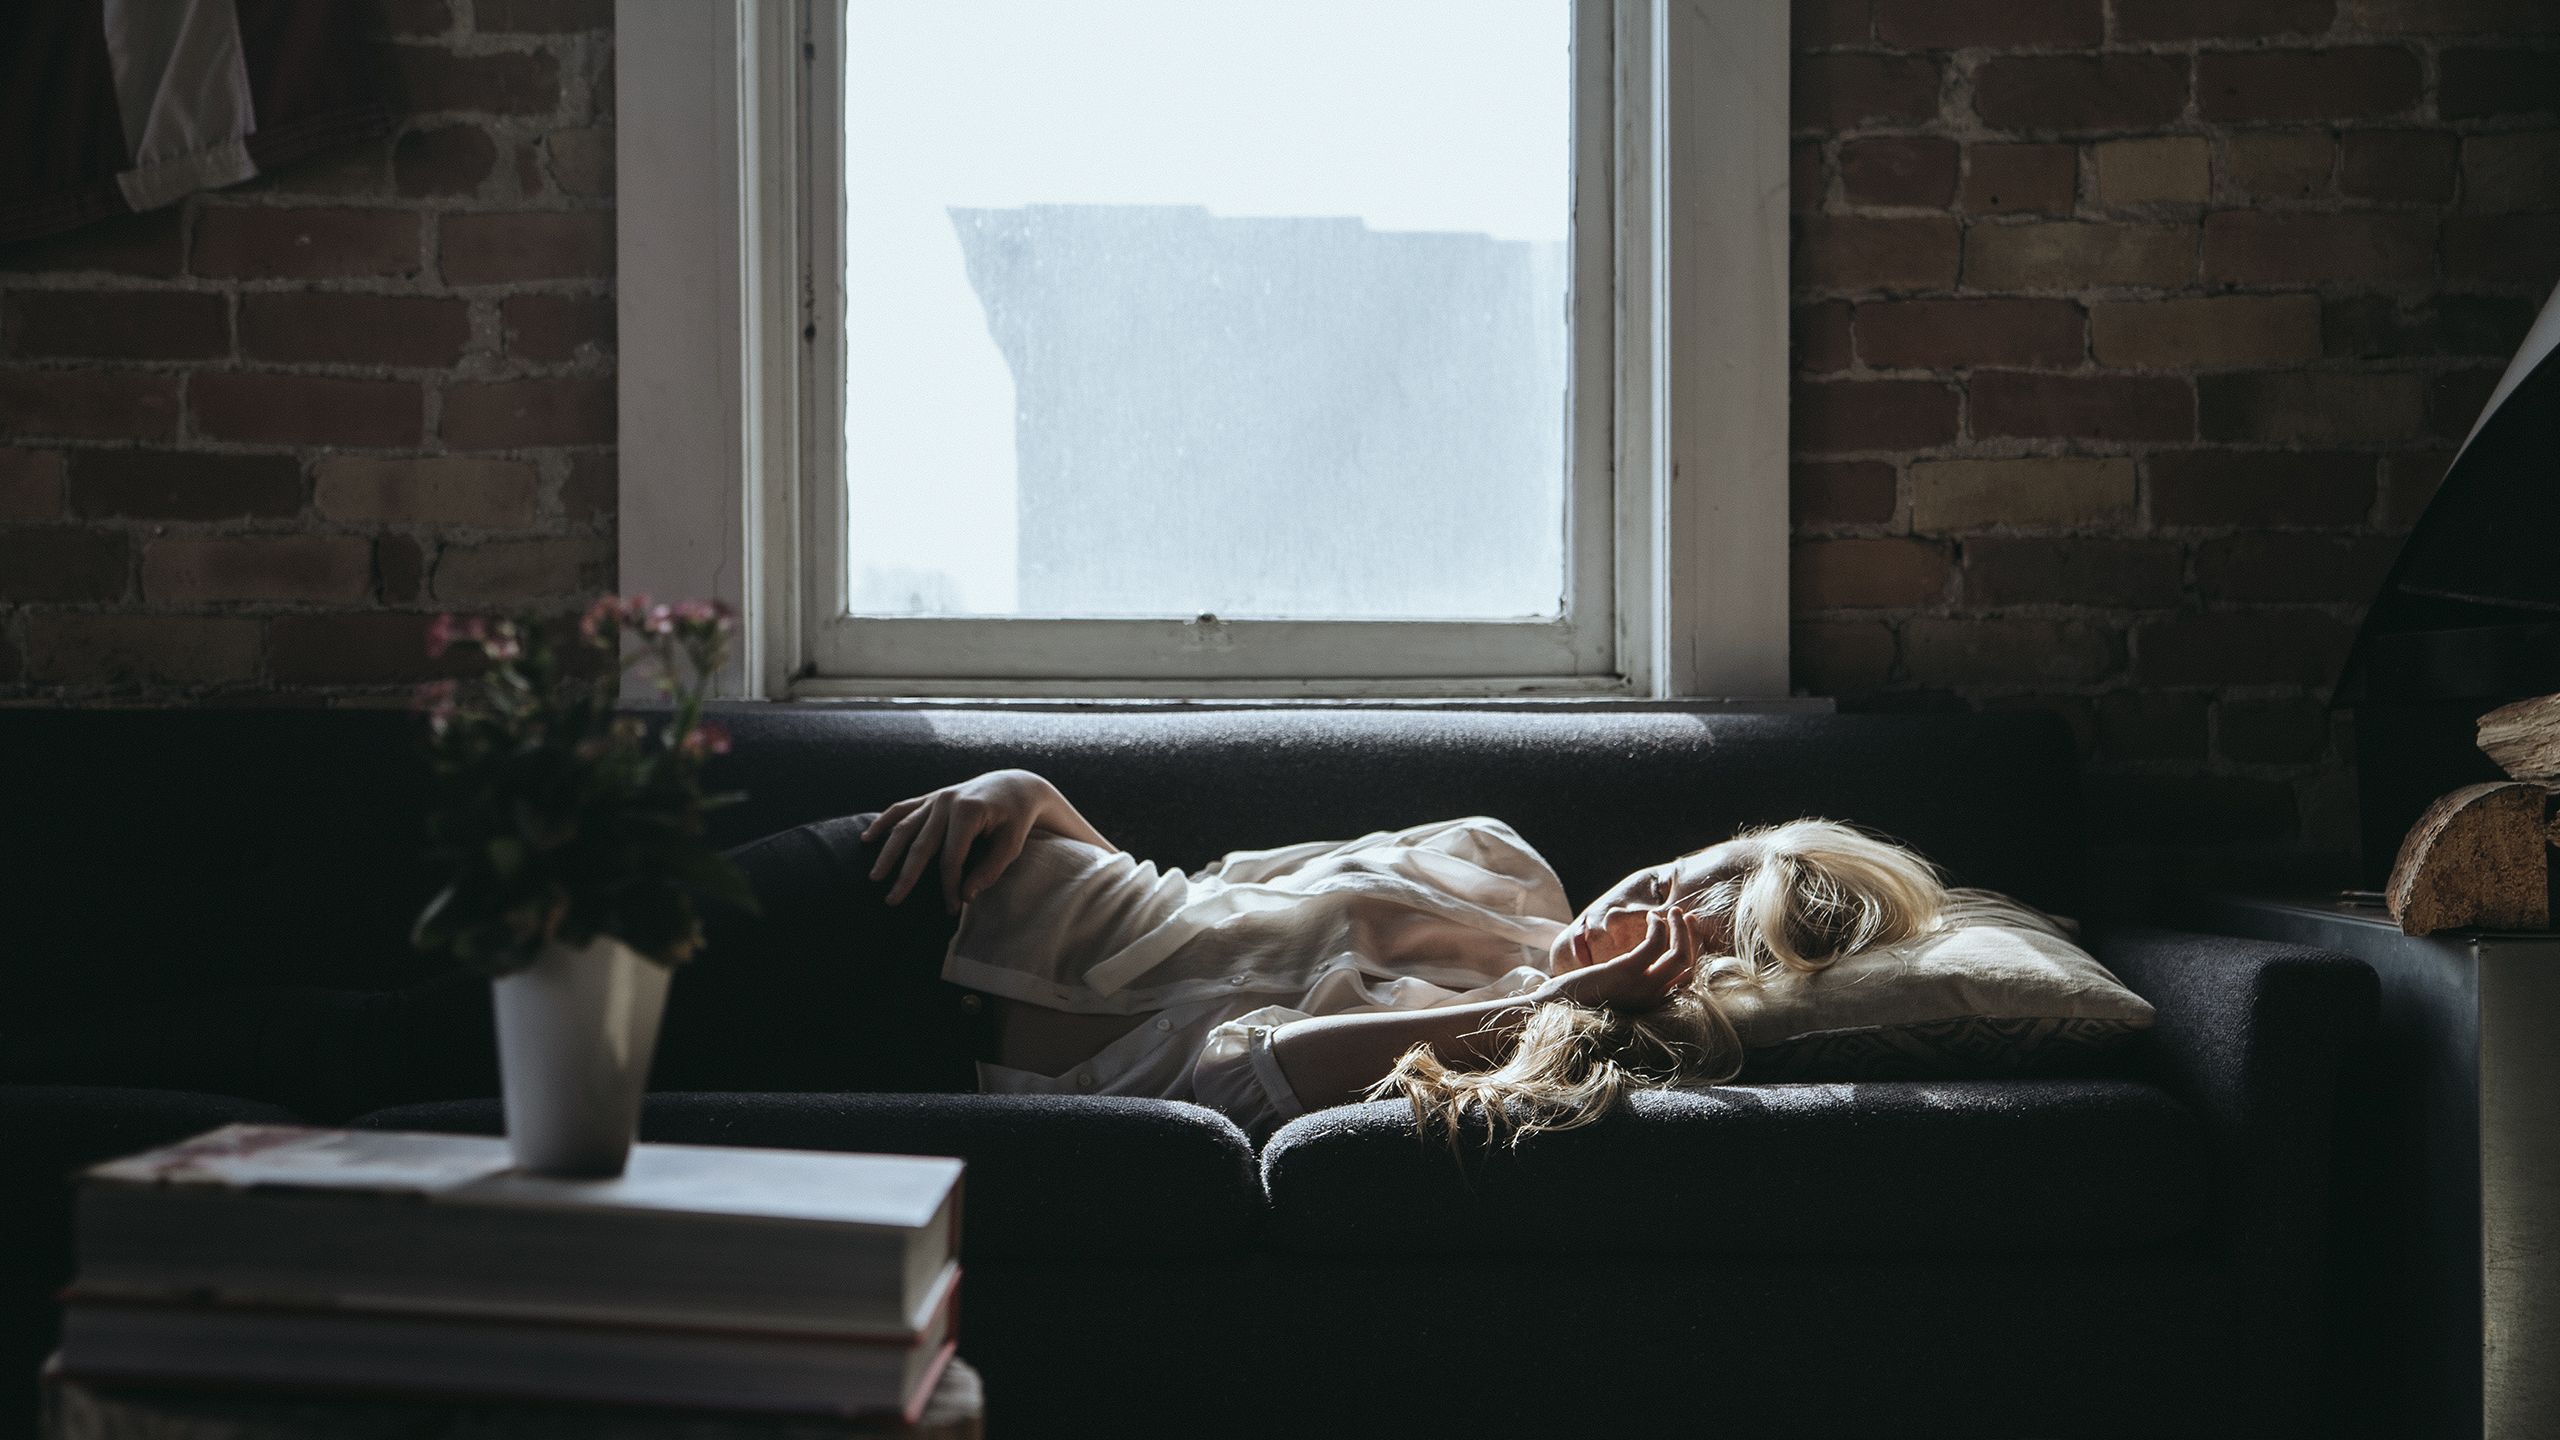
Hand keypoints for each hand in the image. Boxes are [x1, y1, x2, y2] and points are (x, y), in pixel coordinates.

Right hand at [862, 769, 1057, 911]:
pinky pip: (902, 808)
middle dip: (906, 876)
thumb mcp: (1012, 845)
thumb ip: (990, 870)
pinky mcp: (931, 797)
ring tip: (875, 877)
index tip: (952, 908)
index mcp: (968, 811)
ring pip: (905, 827)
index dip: (949, 886)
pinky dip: (884, 822)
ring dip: (888, 853)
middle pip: (921, 845)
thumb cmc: (1016, 819)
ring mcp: (936, 797)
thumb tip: (966, 896)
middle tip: (892, 901)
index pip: (951, 858)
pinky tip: (868, 838)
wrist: (1015, 786)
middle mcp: (947, 801)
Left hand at [1535, 907, 1697, 1012]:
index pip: (1686, 980)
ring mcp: (1642, 987)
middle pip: (1689, 967)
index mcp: (1650, 1006)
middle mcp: (1652, 1000)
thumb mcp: (1611, 993)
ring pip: (1679, 955)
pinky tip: (1651, 917)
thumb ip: (1629, 982)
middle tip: (1687, 917)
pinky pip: (1655, 944)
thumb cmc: (1574, 1001)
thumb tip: (1638, 962)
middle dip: (1692, 938)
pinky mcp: (1627, 972)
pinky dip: (1658, 926)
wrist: (1550, 1010)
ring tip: (1674, 912)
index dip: (1692, 954)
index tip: (1688, 934)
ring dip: (1680, 929)